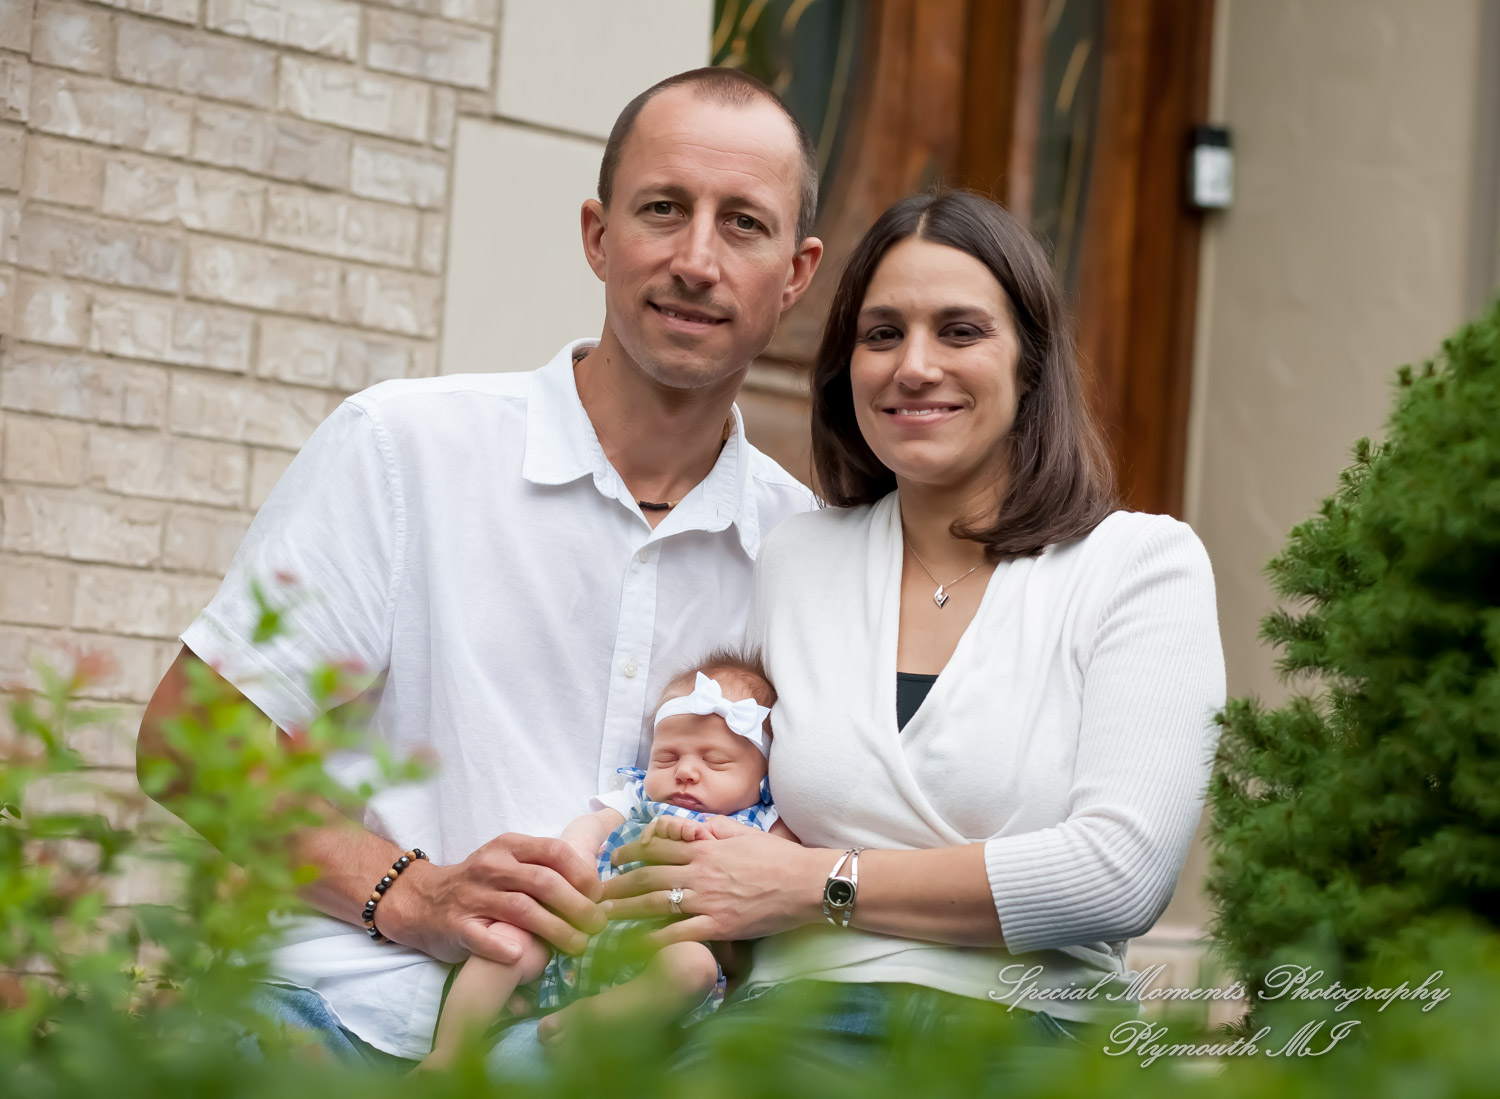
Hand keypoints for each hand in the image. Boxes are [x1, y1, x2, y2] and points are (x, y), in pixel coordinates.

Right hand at [379, 833, 605, 963]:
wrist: (421, 900)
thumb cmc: (480, 884)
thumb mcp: (508, 861)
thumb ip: (544, 865)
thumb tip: (596, 880)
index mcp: (509, 846)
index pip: (554, 851)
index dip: (582, 873)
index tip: (599, 895)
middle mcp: (491, 867)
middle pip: (544, 882)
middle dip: (577, 905)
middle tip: (597, 925)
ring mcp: (472, 896)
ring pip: (521, 910)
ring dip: (555, 930)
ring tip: (578, 945)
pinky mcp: (456, 925)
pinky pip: (483, 937)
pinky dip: (504, 946)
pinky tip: (521, 957)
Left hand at [599, 816, 825, 946]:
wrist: (806, 882)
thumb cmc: (778, 857)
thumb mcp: (743, 832)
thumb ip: (714, 828)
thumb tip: (693, 827)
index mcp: (704, 847)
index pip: (658, 846)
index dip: (631, 852)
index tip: (613, 858)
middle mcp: (699, 871)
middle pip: (647, 875)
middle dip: (616, 884)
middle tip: (593, 892)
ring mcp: (707, 899)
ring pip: (655, 903)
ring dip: (624, 910)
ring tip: (601, 918)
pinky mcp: (719, 925)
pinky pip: (679, 933)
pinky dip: (654, 939)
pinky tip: (634, 945)